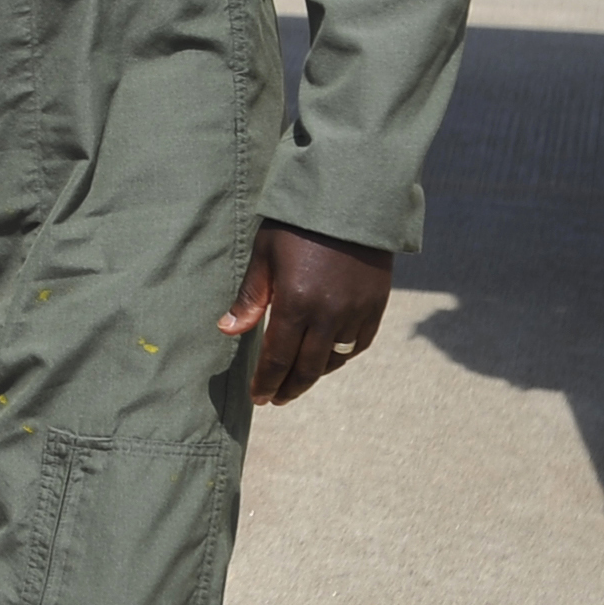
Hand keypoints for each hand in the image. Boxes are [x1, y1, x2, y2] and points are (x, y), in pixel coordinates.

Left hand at [216, 218, 393, 405]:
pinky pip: (358, 345)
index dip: (266, 382)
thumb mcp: (264, 257)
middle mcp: (329, 316)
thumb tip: (227, 331)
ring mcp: (356, 314)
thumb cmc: (296, 228)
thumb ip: (249, 299)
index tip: (258, 398)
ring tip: (296, 381)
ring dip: (314, 375)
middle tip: (275, 399)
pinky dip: (340, 358)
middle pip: (307, 368)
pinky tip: (326, 360)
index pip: (277, 357)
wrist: (350, 205)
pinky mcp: (376, 308)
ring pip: (334, 360)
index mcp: (296, 304)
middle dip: (288, 387)